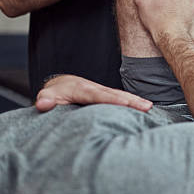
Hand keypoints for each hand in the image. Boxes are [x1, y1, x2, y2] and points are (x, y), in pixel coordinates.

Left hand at [35, 74, 152, 112]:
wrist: (60, 85)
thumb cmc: (54, 94)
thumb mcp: (46, 96)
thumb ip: (45, 99)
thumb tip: (43, 104)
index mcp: (82, 89)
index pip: (98, 95)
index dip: (112, 100)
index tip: (125, 104)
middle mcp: (95, 88)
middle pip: (115, 94)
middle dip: (131, 100)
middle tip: (147, 106)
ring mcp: (102, 91)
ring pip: (120, 95)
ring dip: (135, 100)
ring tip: (149, 107)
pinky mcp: (106, 96)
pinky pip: (120, 98)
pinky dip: (132, 102)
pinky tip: (144, 109)